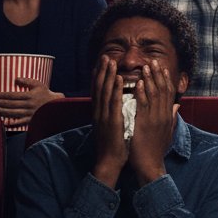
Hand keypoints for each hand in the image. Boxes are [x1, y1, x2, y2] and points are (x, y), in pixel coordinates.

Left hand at [0, 79, 62, 125]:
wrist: (56, 105)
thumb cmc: (45, 94)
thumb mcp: (38, 84)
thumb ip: (27, 81)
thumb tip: (16, 79)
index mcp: (30, 95)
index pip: (13, 95)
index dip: (3, 95)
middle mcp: (29, 105)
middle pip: (11, 104)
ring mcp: (29, 113)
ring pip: (12, 113)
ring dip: (1, 111)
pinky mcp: (31, 120)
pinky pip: (19, 122)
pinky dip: (11, 123)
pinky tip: (4, 122)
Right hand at [91, 55, 127, 186]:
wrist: (109, 161)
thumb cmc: (114, 145)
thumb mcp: (112, 126)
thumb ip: (114, 113)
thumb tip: (118, 104)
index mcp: (100, 113)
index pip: (98, 91)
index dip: (100, 76)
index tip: (102, 63)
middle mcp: (99, 112)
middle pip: (99, 87)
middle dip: (102, 71)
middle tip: (105, 56)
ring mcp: (104, 116)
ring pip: (105, 92)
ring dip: (107, 75)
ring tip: (110, 61)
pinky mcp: (112, 122)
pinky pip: (114, 103)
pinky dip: (116, 90)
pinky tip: (118, 79)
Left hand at [126, 59, 179, 185]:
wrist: (150, 165)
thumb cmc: (156, 149)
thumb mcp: (167, 131)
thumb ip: (171, 117)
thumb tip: (177, 106)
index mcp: (167, 115)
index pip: (168, 93)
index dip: (165, 79)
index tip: (162, 68)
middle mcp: (163, 114)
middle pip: (162, 90)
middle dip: (158, 74)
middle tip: (153, 61)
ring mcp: (155, 119)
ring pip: (154, 95)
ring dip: (150, 79)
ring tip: (146, 67)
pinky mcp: (145, 124)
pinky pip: (144, 106)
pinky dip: (142, 94)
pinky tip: (139, 84)